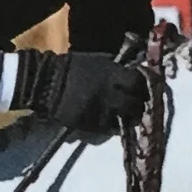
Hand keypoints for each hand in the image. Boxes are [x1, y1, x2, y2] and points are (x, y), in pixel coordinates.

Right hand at [15, 50, 147, 139]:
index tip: (144, 88)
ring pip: (123, 119)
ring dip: (127, 117)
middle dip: (139, 105)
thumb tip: (134, 76)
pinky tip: (111, 120)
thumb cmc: (72, 68)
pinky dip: (113, 126)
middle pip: (134, 104)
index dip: (143, 86)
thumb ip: (117, 70)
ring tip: (126, 115)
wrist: (47, 83)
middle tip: (139, 105)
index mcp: (111, 74)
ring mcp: (100, 111)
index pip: (137, 82)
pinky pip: (109, 129)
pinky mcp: (91, 125)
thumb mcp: (98, 61)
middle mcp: (109, 93)